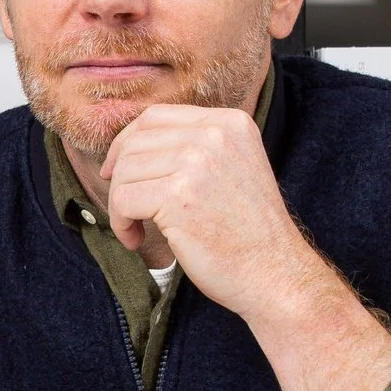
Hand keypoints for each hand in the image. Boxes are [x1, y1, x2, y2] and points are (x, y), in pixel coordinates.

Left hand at [98, 103, 330, 320]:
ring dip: (120, 204)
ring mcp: (197, 163)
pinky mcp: (178, 195)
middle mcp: (215, 135)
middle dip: (119, 177)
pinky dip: (122, 223)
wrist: (274, 273)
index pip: (156, 116)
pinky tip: (137, 239)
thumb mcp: (233, 167)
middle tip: (125, 208)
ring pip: (125, 171)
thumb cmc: (247, 232)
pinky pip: (123, 200)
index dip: (127, 142)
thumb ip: (195, 147)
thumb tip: (132, 143)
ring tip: (136, 228)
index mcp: (230, 123)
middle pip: (135, 142)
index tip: (116, 170)